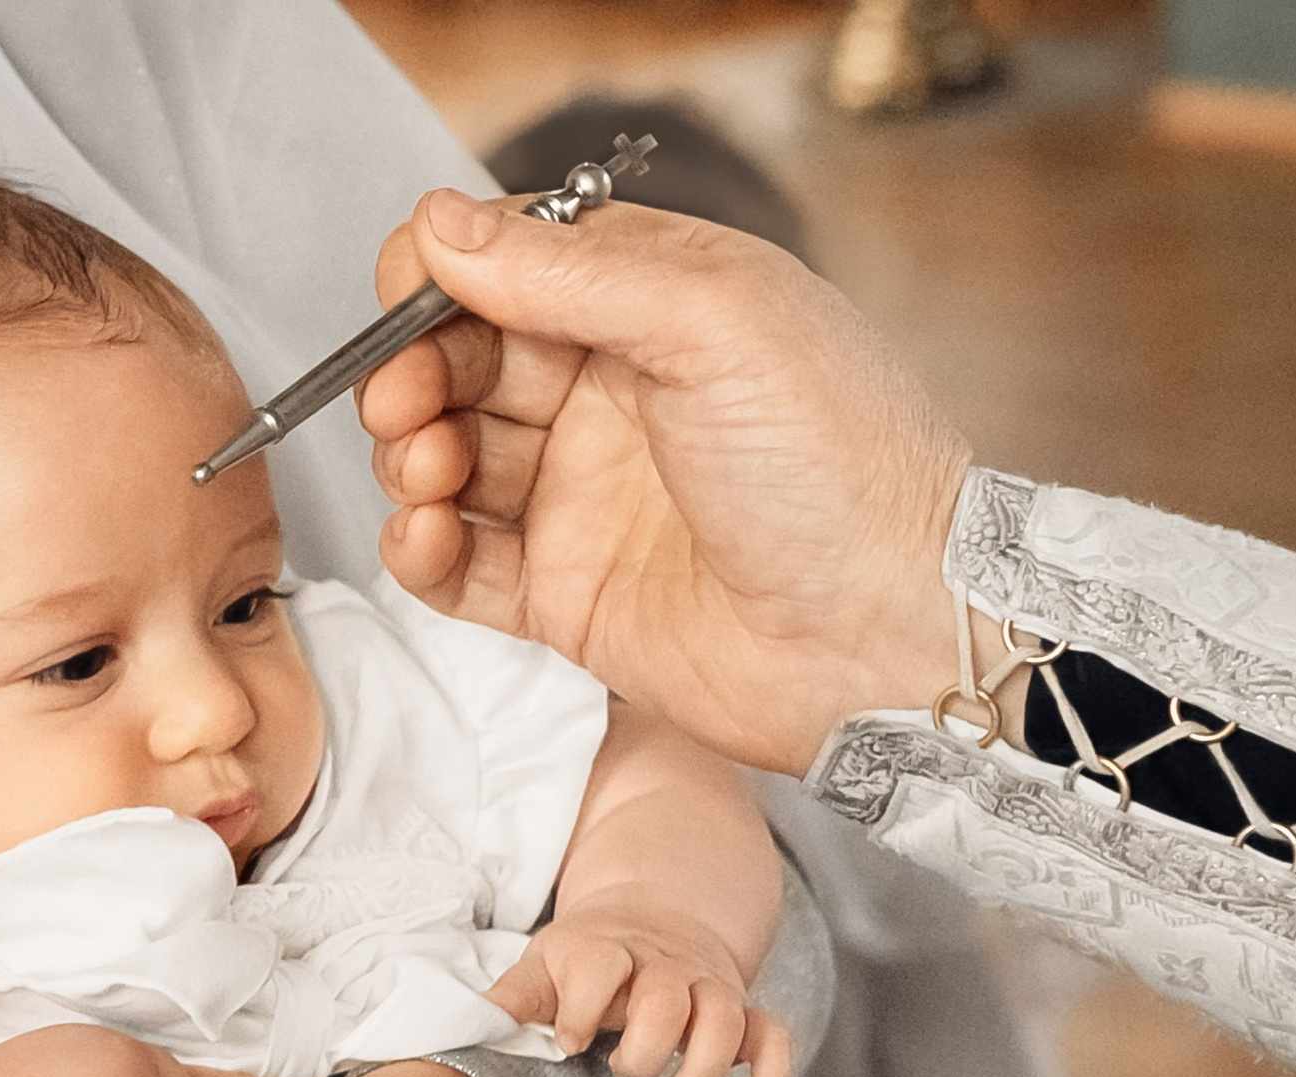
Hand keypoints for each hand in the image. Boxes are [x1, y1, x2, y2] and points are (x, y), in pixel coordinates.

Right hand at [357, 191, 980, 776]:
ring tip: (433, 472)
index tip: (407, 298)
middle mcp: (611, 396)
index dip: (444, 277)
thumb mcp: (714, 324)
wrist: (889, 633)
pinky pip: (459, 565)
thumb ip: (571, 273)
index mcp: (654, 307)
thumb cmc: (842, 468)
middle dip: (412, 372)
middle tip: (405, 400)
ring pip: (447, 457)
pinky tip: (427, 535)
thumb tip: (444, 225)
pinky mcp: (566, 593)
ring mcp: (584, 497)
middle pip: (462, 359)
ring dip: (411, 456)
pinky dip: (420, 549)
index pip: (512, 265)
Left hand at [488, 905, 790, 1076]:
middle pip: (667, 1001)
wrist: (656, 915)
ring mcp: (707, 987)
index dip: (583, 1007)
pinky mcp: (741, 1009)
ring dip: (703, 1069)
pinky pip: (772, 1039)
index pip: (600, 967)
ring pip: (726, 1019)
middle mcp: (662, 967)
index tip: (568, 1041)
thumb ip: (514, 997)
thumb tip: (470, 1026)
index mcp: (605, 951)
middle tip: (620, 1069)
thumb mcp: (544, 964)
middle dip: (644, 1048)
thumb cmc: (589, 956)